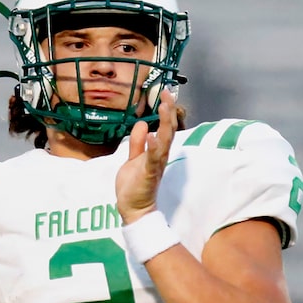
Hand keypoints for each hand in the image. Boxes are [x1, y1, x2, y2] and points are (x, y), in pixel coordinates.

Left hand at [115, 88, 176, 223]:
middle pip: (169, 131)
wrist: (133, 209)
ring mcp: (155, 165)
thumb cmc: (134, 185)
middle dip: (169, 112)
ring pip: (164, 142)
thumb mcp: (133, 158)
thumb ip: (137, 142)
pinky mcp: (148, 175)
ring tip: (165, 107)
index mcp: (157, 152)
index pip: (166, 128)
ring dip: (166, 125)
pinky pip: (152, 160)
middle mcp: (160, 157)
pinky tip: (153, 135)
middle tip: (168, 94)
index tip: (165, 93)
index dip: (167, 111)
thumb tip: (143, 124)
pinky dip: (154, 147)